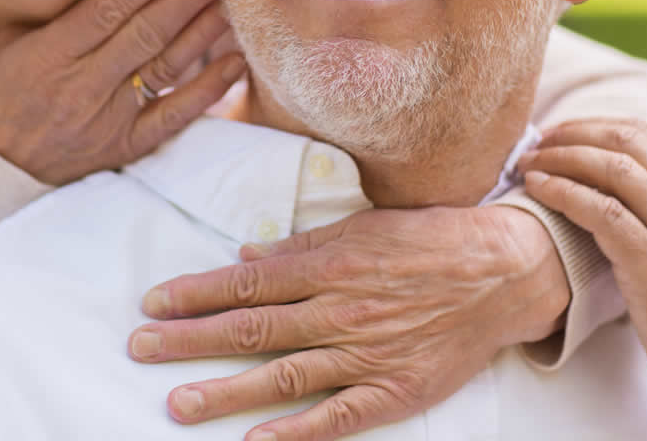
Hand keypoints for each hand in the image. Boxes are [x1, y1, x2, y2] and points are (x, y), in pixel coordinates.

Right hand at [0, 0, 244, 185]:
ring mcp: (106, 120)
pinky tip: (234, 61)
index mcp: (49, 54)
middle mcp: (82, 87)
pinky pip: (173, 116)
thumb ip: (67, 5)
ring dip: (204, 30)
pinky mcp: (124, 147)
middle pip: (145, 32)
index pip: (107, 9)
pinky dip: (208, 90)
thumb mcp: (16, 38)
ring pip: (165, 67)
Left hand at [128, 205, 569, 440]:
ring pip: (282, 374)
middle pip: (250, 327)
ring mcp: (364, 354)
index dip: (196, 293)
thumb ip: (302, 246)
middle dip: (190, 339)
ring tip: (177, 403)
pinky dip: (296, 431)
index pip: (246, 283)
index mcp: (328, 265)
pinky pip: (337, 416)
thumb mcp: (363, 227)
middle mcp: (337, 310)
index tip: (154, 302)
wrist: (505, 271)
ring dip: (226, 389)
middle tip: (140, 349)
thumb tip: (246, 257)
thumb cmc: (430, 241)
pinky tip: (256, 440)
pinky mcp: (392, 390)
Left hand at [520, 118, 646, 440]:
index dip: (594, 125)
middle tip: (536, 142)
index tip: (559, 132)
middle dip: (571, 134)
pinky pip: (600, 211)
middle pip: (625, 142)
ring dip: (559, 158)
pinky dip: (563, 192)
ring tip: (527, 164)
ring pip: (611, 169)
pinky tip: (537, 191)